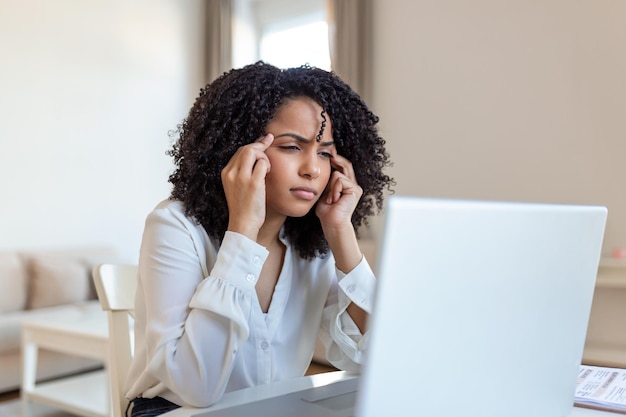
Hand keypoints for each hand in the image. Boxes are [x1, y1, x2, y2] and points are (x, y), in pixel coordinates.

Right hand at [221, 134, 273, 239]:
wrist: (243, 224)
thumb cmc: (244, 207)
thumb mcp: (238, 187)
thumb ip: (243, 172)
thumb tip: (256, 157)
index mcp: (226, 173)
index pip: (239, 151)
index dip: (253, 145)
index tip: (264, 141)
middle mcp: (231, 173)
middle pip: (246, 148)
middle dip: (260, 145)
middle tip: (270, 142)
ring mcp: (241, 177)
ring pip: (253, 152)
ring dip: (264, 156)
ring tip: (267, 169)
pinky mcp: (253, 183)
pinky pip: (262, 164)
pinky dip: (268, 165)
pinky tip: (268, 173)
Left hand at [316, 154, 362, 273]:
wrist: (332, 223)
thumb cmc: (326, 211)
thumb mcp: (324, 192)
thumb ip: (326, 182)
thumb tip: (322, 168)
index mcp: (346, 185)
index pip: (343, 167)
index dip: (336, 159)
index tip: (328, 152)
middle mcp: (353, 185)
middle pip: (345, 165)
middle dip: (336, 159)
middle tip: (330, 154)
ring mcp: (355, 187)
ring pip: (338, 174)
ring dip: (330, 187)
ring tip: (331, 199)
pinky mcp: (355, 190)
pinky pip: (339, 180)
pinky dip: (334, 189)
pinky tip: (334, 199)